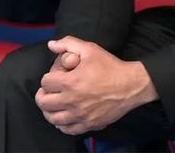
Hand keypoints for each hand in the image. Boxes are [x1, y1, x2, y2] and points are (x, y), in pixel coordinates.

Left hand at [33, 37, 157, 135]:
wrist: (131, 85)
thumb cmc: (111, 67)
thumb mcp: (90, 49)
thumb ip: (68, 43)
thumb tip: (51, 44)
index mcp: (70, 82)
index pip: (45, 83)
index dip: (47, 78)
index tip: (53, 78)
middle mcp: (73, 101)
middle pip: (44, 103)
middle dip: (43, 95)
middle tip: (47, 92)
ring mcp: (81, 115)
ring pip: (53, 118)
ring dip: (49, 111)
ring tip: (53, 105)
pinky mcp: (89, 124)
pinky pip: (68, 130)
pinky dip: (62, 125)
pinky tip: (64, 117)